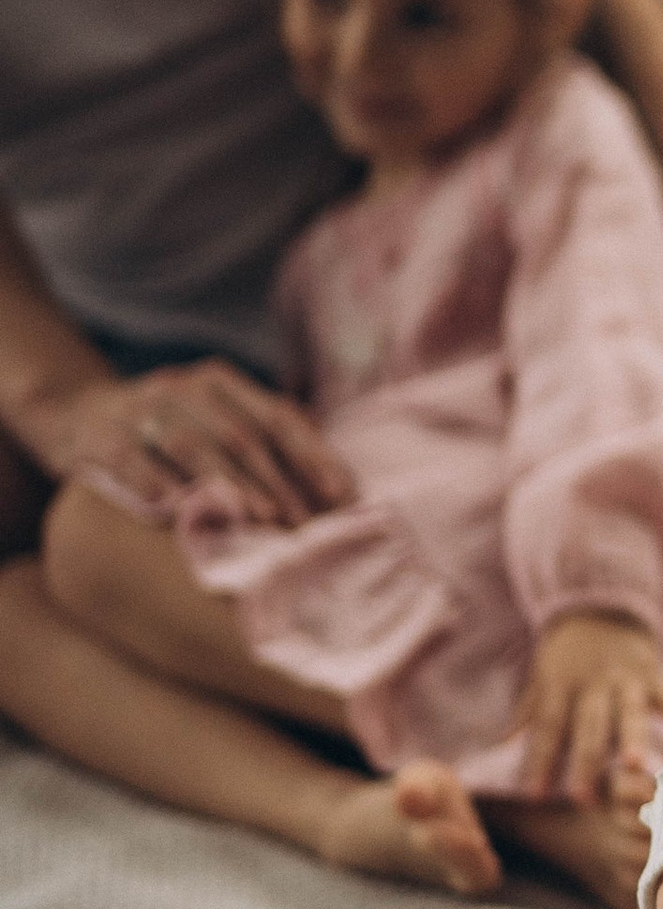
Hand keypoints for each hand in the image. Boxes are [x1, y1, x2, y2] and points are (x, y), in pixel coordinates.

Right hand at [18, 358, 351, 527]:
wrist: (74, 412)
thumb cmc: (166, 428)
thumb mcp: (213, 418)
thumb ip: (266, 436)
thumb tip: (334, 478)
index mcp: (220, 383)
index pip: (278, 418)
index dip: (313, 456)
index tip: (342, 496)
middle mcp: (183, 387)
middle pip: (240, 435)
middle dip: (277, 482)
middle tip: (303, 526)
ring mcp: (139, 408)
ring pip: (191, 445)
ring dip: (227, 484)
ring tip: (257, 519)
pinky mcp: (99, 433)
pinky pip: (129, 456)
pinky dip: (153, 480)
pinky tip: (174, 508)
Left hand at [511, 608, 662, 802]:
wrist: (600, 606)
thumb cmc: (567, 654)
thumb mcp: (541, 678)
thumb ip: (528, 715)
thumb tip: (499, 750)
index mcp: (560, 685)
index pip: (548, 727)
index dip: (540, 761)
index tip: (535, 795)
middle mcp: (593, 683)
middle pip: (587, 726)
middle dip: (585, 761)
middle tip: (582, 799)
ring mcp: (626, 678)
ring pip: (628, 713)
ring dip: (632, 739)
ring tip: (636, 767)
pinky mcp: (653, 672)